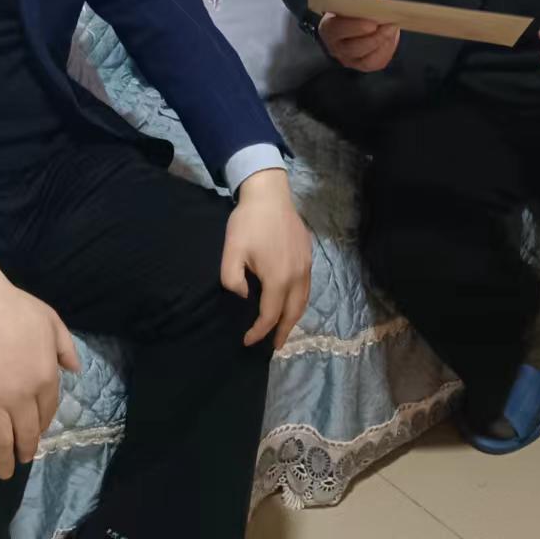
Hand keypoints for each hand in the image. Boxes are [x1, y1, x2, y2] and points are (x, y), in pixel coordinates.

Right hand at [0, 259, 81, 478]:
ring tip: (3, 471)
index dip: (42, 423)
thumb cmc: (15, 307)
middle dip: (26, 450)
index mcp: (44, 377)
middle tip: (23, 458)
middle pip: (26, 432)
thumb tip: (74, 370)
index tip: (37, 430)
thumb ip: (65, 347)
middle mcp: (20, 396)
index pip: (47, 410)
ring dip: (2, 460)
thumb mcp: (52, 321)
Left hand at [220, 168, 312, 348]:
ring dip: (294, 318)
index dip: (259, 332)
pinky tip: (291, 302)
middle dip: (283, 332)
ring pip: (304, 301)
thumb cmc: (248, 222)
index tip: (247, 340)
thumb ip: (232, 279)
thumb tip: (243, 296)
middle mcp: (297, 276)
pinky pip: (307, 287)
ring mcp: (306, 265)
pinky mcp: (308, 256)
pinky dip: (300, 302)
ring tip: (284, 329)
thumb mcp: (231, 251)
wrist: (270, 193)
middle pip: (293, 313)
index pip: (270, 315)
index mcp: (278, 278)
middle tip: (273, 346)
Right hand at [318, 0, 399, 72]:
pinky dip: (386, 51)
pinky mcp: (362, 65)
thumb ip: (364, 3)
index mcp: (328, 27)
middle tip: (389, 25)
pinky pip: (375, 63)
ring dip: (382, 43)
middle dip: (373, 38)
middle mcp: (335, 47)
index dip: (355, 27)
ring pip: (365, 59)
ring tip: (392, 28)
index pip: (338, 30)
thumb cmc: (357, 5)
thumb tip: (378, 8)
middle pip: (352, 48)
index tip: (373, 23)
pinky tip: (391, 38)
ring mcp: (347, 59)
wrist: (362, 16)